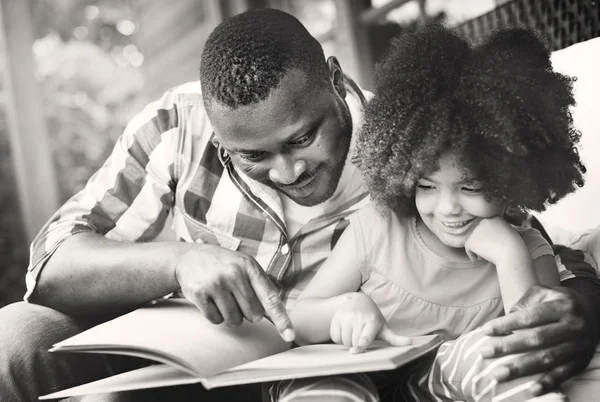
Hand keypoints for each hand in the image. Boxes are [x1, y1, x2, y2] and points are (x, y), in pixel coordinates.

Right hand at [175, 244, 294, 341]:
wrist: (189, 257)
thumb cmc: (224, 265)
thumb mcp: (245, 267)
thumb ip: (262, 289)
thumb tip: (278, 318)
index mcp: (250, 266)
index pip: (270, 298)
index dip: (282, 319)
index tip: (289, 336)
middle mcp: (234, 273)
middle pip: (253, 315)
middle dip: (246, 312)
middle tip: (235, 296)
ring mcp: (216, 283)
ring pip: (234, 321)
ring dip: (230, 315)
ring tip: (222, 297)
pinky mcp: (200, 293)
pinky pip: (216, 320)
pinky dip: (215, 315)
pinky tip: (210, 300)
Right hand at [330, 293, 410, 353]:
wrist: (358, 301)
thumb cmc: (373, 318)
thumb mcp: (384, 327)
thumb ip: (395, 338)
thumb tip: (411, 342)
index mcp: (372, 321)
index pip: (365, 336)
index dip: (360, 345)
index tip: (355, 351)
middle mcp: (358, 318)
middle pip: (353, 343)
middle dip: (356, 345)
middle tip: (361, 336)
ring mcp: (345, 316)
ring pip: (343, 341)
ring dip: (347, 342)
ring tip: (354, 332)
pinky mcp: (336, 317)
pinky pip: (335, 336)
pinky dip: (339, 337)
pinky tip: (345, 330)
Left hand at [464, 216, 523, 262]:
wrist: (511, 253)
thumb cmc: (514, 246)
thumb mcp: (510, 232)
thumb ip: (500, 230)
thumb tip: (491, 236)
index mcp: (495, 218)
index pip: (488, 227)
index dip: (489, 236)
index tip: (494, 244)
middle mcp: (484, 221)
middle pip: (480, 233)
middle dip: (483, 241)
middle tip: (489, 250)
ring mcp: (476, 230)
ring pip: (474, 240)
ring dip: (478, 248)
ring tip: (486, 255)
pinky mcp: (471, 240)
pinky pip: (468, 248)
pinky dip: (471, 254)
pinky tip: (477, 259)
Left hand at [480, 285, 598, 394]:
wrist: (594, 311)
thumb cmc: (560, 301)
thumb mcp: (545, 292)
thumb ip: (525, 302)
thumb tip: (504, 319)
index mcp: (561, 306)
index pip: (529, 317)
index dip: (506, 324)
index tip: (485, 330)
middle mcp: (572, 326)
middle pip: (536, 338)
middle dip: (508, 347)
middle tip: (484, 352)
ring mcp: (578, 346)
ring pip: (547, 359)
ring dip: (521, 368)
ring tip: (498, 374)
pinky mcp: (581, 361)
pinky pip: (563, 374)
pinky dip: (547, 383)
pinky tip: (531, 390)